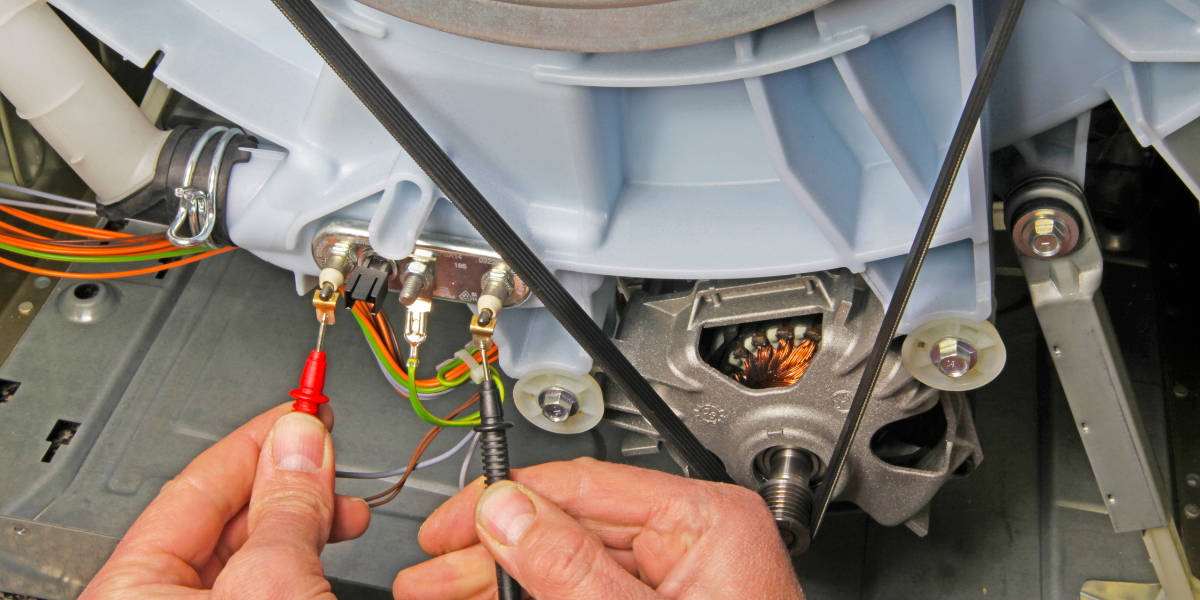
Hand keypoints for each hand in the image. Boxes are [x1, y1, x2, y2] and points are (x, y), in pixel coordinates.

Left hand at [81, 403, 370, 598]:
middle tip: (327, 449)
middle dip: (290, 481)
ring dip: (308, 520)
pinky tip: (334, 537)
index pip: (194, 488)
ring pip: (252, 552)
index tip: (303, 407)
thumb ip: (285, 506)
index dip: (257, 440)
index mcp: (128, 592)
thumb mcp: (273, 581)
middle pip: (225, 518)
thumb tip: (299, 439)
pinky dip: (304, 556)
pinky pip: (266, 581)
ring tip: (347, 505)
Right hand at [394, 458, 803, 598]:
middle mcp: (692, 542)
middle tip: (430, 578)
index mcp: (706, 520)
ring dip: (503, 584)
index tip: (450, 528)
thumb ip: (571, 571)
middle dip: (490, 554)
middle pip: (566, 529)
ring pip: (566, 569)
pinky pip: (587, 596)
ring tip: (445, 596)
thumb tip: (507, 514)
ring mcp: (676, 582)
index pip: (583, 484)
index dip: (504, 502)